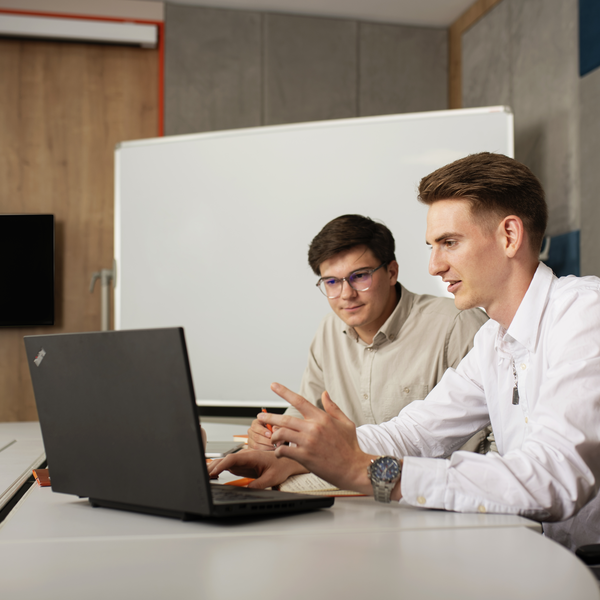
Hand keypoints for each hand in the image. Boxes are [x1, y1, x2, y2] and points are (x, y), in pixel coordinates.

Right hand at [206, 449, 306, 488]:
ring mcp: (242, 460)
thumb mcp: (272, 477)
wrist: (286, 461)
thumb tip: (248, 490)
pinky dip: (218, 469)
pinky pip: (227, 465)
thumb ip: (259, 484)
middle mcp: (245, 456)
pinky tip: (213, 475)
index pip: (232, 459)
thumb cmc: (281, 465)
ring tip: (204, 476)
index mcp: (252, 456)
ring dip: (214, 468)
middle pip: (225, 460)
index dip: (221, 465)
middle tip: (203, 476)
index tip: (214, 471)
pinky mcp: (241, 464)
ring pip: (224, 462)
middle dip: (213, 467)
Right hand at [247, 418, 276, 450]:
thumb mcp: (275, 425)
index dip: (263, 431)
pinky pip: (256, 452)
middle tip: (275, 443)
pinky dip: (265, 452)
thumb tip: (275, 430)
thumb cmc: (273, 430)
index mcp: (256, 423)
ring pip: (256, 445)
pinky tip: (271, 450)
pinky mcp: (251, 449)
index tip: (270, 435)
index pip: (255, 427)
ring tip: (275, 447)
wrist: (272, 437)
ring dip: (267, 447)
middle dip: (267, 441)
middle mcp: (251, 431)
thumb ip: (275, 426)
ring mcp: (250, 440)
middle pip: (256, 437)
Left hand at [258, 383, 378, 494]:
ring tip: (270, 438)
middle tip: (260, 416)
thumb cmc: (351, 447)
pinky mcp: (305, 456)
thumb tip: (325, 394)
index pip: (299, 400)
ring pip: (282, 433)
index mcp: (322, 418)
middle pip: (285, 419)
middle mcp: (313, 427)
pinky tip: (279, 452)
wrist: (354, 468)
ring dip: (273, 436)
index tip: (273, 385)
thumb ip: (333, 408)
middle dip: (270, 417)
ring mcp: (308, 442)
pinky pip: (284, 450)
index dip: (284, 392)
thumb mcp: (346, 422)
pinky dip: (278, 451)